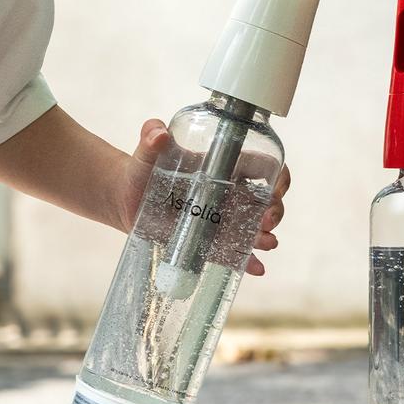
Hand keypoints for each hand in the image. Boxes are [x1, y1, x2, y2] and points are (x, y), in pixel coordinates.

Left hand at [119, 119, 290, 276]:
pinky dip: (247, 261)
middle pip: (265, 201)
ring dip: (265, 237)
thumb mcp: (146, 149)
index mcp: (223, 167)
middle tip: (267, 220)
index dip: (277, 175)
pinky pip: (232, 252)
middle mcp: (228, 193)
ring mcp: (221, 219)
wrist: (125, 197)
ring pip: (253, 229)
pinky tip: (257, 269)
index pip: (262, 167)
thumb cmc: (142, 168)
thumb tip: (157, 134)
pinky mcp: (209, 241)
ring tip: (267, 243)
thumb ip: (151, 135)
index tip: (276, 187)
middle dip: (275, 210)